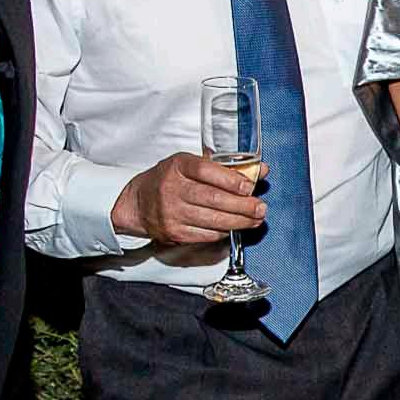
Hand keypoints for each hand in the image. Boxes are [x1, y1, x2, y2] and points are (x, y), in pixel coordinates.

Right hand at [111, 151, 268, 244]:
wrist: (138, 204)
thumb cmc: (169, 180)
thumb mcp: (190, 164)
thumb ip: (224, 167)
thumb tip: (260, 170)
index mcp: (178, 166)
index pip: (206, 171)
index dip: (230, 180)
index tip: (249, 186)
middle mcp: (173, 189)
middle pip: (214, 199)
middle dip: (243, 206)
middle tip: (261, 208)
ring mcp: (172, 213)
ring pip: (213, 220)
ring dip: (239, 221)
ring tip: (256, 219)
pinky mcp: (174, 233)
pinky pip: (206, 234)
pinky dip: (224, 231)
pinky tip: (235, 226)